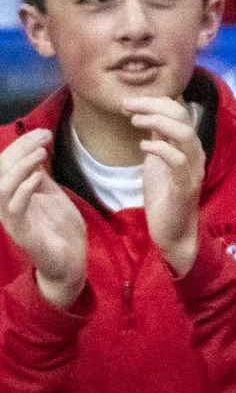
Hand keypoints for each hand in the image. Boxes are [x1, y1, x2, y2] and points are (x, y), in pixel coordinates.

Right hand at [0, 131, 87, 308]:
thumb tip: (35, 149)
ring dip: (20, 167)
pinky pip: (14, 208)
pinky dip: (24, 189)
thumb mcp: (51, 194)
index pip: (7, 162)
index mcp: (12, 192)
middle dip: (20, 149)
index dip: (22, 144)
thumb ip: (40, 175)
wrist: (71, 261)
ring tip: (41, 153)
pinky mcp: (21, 232)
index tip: (44, 132)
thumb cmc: (60, 229)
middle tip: (44, 137)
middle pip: (1, 169)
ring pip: (1, 187)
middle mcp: (6, 204)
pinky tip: (39, 177)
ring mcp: (11, 218)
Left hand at [127, 95, 205, 274]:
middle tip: (128, 106)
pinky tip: (143, 147)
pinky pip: (178, 161)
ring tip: (135, 122)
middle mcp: (195, 154)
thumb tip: (149, 116)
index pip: (179, 111)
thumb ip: (159, 140)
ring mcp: (193, 170)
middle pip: (182, 117)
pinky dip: (159, 149)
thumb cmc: (164, 197)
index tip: (129, 103)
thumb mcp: (157, 161)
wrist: (172, 232)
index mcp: (188, 146)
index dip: (155, 102)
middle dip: (153, 106)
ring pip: (185, 134)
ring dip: (157, 122)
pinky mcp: (185, 187)